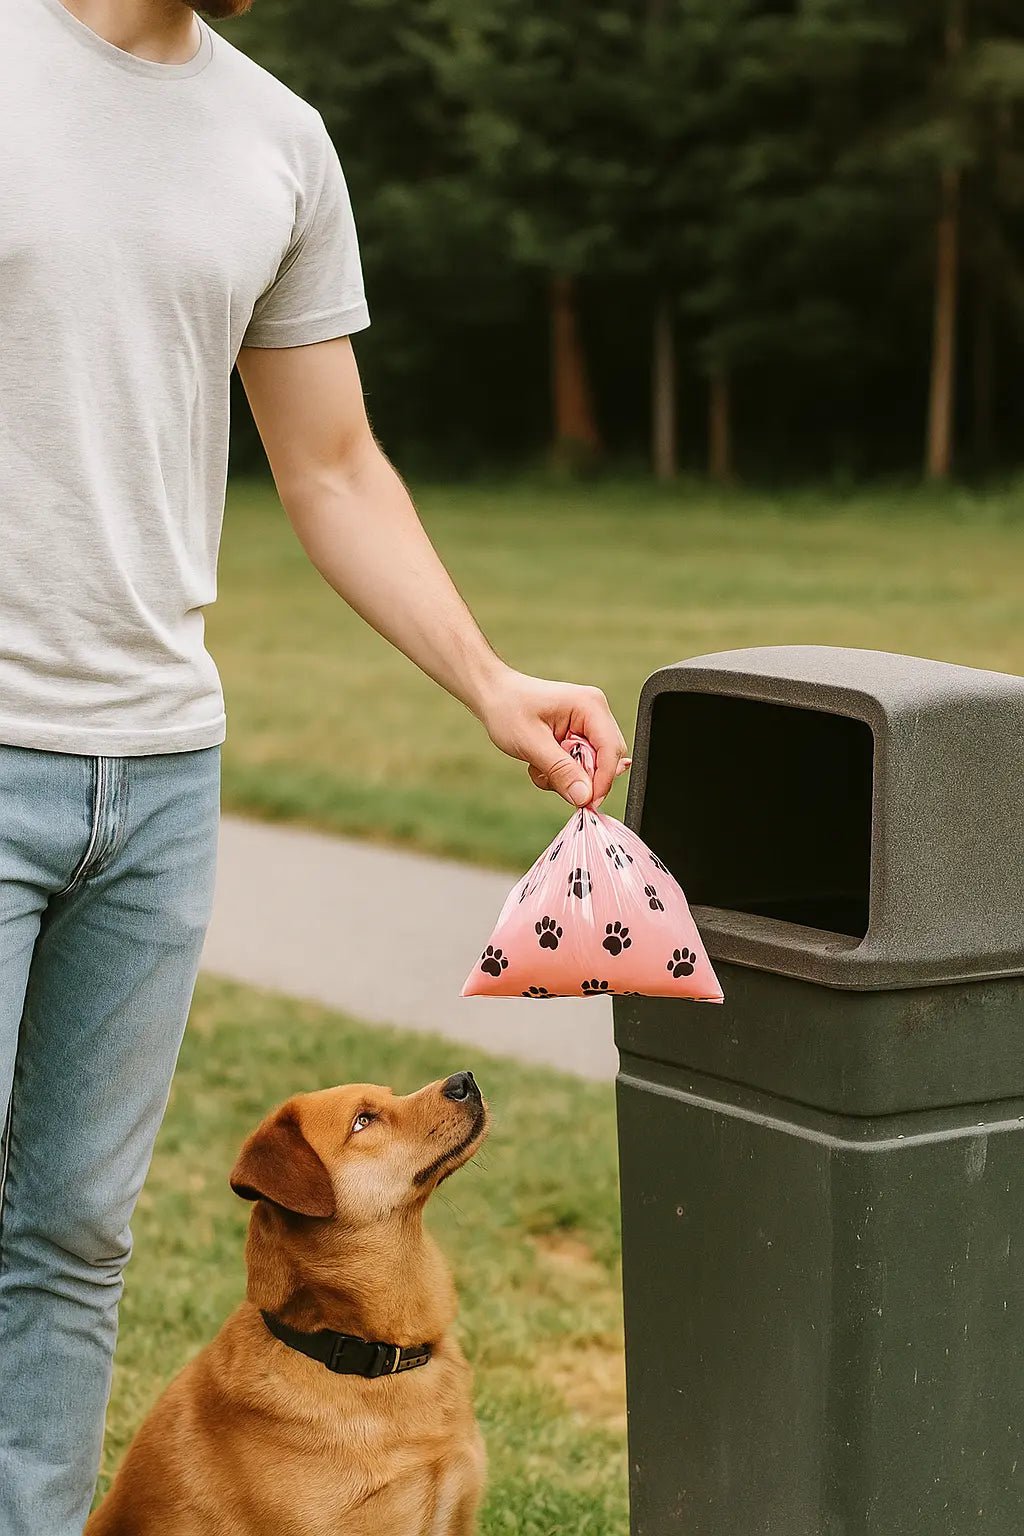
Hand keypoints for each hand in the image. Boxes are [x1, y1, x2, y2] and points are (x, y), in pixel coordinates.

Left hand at [478, 669, 630, 809]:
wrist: (492, 695)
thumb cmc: (508, 708)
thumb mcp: (532, 743)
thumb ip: (561, 771)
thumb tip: (584, 797)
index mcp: (590, 706)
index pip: (611, 750)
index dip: (602, 780)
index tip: (586, 803)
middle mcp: (595, 713)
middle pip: (606, 760)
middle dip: (580, 778)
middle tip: (551, 780)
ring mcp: (588, 724)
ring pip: (592, 766)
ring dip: (566, 777)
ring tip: (538, 767)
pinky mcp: (578, 734)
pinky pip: (581, 764)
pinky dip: (561, 772)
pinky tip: (540, 763)